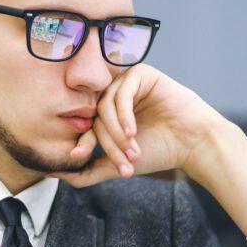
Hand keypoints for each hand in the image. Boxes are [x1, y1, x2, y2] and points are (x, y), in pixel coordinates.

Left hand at [50, 64, 225, 187]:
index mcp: (105, 112)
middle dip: (108, 144)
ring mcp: (126, 82)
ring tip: (133, 151)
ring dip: (117, 133)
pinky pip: (122, 92)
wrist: (192, 143)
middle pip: (95, 117)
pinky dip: (124, 115)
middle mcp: (113, 94)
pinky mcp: (141, 74)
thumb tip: (54, 172)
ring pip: (105, 106)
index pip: (85, 125)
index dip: (83, 143)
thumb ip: (86, 171)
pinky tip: (134, 131)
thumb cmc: (158, 152)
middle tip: (124, 165)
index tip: (79, 158)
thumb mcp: (116, 165)